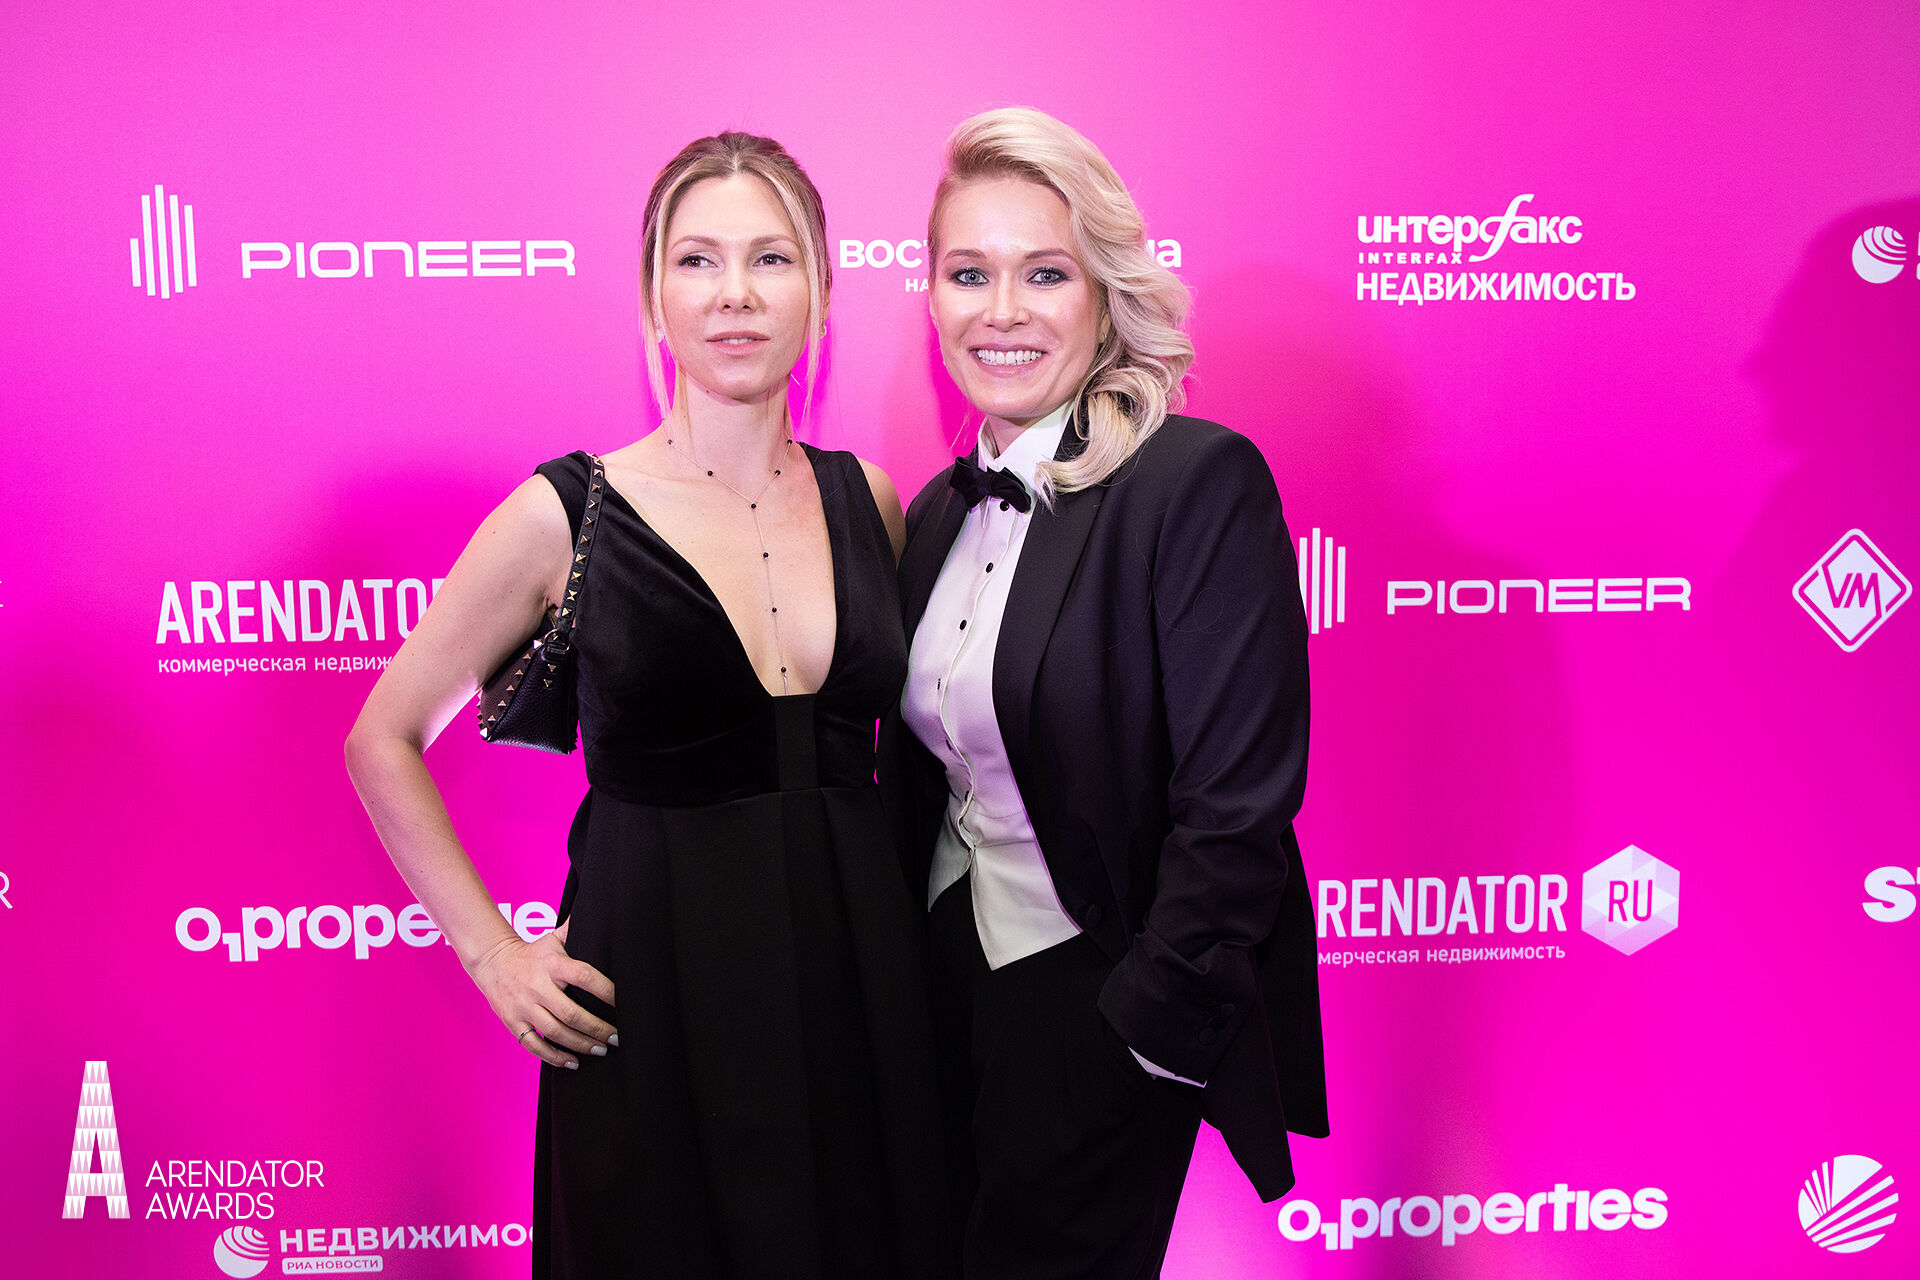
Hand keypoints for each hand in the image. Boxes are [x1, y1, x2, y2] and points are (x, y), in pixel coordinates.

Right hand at [468, 921, 617, 1068]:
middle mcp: (538, 986)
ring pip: (555, 1033)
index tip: (622, 1004)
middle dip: (597, 1028)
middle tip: (616, 1038)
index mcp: (552, 964)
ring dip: (580, 1045)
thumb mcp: (553, 938)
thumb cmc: (531, 953)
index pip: (584, 976)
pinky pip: (535, 1045)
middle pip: (571, 1013)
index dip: (605, 991)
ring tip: (600, 1050)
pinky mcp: (513, 1022)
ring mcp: (524, 1007)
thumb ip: (575, 931)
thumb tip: (603, 916)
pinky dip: (554, 1057)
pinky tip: (572, 1061)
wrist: (492, 962)